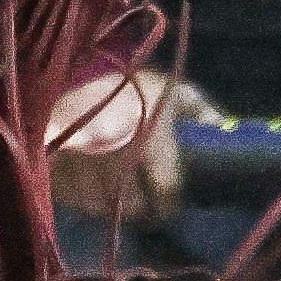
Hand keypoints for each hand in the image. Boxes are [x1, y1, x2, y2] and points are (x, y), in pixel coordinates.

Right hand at [51, 67, 191, 223]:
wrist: (70, 72)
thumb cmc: (128, 84)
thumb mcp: (170, 88)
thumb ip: (200, 109)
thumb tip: (224, 130)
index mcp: (150, 142)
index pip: (166, 193)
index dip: (170, 201)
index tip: (170, 201)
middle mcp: (117, 162)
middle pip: (135, 208)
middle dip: (143, 208)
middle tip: (145, 201)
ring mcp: (83, 170)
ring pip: (104, 208)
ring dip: (113, 204)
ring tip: (118, 193)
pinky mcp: (57, 174)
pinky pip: (77, 201)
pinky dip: (86, 198)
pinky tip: (91, 185)